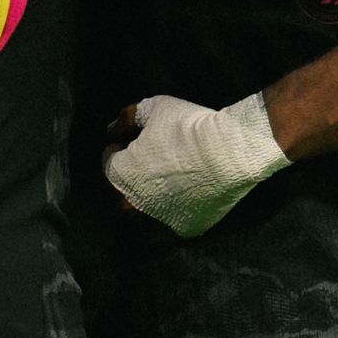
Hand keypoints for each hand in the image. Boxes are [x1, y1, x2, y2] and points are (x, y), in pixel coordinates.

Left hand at [102, 94, 289, 237]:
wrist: (229, 153)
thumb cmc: (187, 127)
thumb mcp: (153, 108)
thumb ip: (127, 118)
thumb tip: (112, 130)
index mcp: (120, 175)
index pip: (108, 162)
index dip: (120, 147)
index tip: (135, 139)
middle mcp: (133, 204)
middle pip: (122, 191)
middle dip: (129, 176)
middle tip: (149, 160)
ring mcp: (159, 220)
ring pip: (142, 214)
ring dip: (146, 200)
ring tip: (164, 182)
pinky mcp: (184, 229)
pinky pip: (169, 224)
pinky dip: (170, 213)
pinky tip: (181, 196)